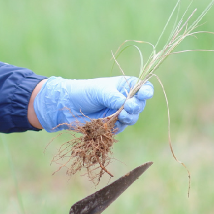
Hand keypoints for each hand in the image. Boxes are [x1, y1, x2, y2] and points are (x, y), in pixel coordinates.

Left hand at [29, 75, 153, 131]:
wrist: (66, 106)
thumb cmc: (83, 92)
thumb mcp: (99, 90)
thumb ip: (113, 97)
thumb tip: (126, 104)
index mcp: (124, 86)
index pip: (142, 88)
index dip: (147, 91)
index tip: (144, 95)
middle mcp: (125, 99)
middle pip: (140, 104)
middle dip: (136, 106)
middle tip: (129, 106)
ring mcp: (120, 112)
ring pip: (133, 117)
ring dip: (129, 117)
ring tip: (121, 116)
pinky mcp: (113, 124)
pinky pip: (122, 127)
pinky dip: (118, 126)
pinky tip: (112, 123)